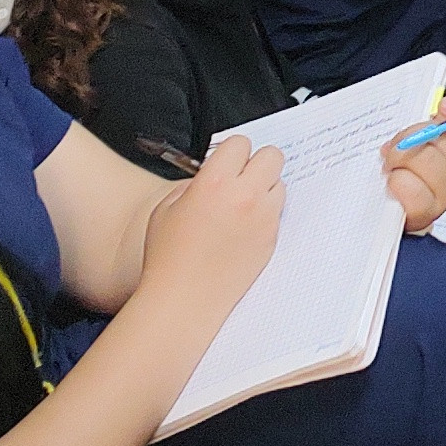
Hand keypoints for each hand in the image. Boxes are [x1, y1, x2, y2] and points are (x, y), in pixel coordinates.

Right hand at [141, 135, 286, 308]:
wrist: (183, 302)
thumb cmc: (168, 259)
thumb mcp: (166, 209)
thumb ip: (194, 184)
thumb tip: (215, 173)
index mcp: (214, 184)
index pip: (240, 143)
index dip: (230, 152)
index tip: (225, 162)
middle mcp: (244, 197)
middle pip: (272, 155)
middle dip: (256, 162)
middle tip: (241, 177)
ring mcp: (263, 219)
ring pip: (279, 184)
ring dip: (264, 188)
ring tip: (242, 206)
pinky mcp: (272, 239)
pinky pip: (278, 212)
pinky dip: (266, 213)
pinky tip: (245, 228)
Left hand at [383, 87, 445, 231]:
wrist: (387, 201)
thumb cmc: (409, 163)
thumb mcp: (429, 129)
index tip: (445, 105)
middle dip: (414, 136)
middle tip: (401, 143)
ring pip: (426, 162)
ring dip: (399, 159)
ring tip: (393, 165)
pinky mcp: (425, 214)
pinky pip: (412, 190)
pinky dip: (396, 182)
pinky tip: (393, 182)